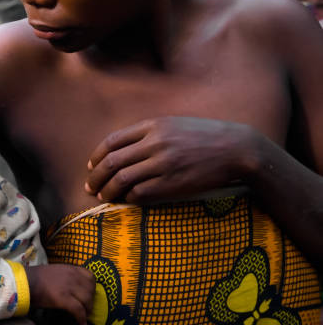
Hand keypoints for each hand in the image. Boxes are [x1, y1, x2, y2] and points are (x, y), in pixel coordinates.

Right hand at [26, 264, 94, 324]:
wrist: (25, 281)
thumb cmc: (37, 278)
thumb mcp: (56, 271)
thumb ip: (67, 276)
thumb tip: (75, 287)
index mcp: (70, 268)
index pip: (90, 276)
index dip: (92, 288)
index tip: (89, 295)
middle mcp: (72, 276)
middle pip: (91, 289)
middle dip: (90, 301)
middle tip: (86, 308)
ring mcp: (68, 286)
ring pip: (87, 299)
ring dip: (87, 310)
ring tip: (83, 316)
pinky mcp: (63, 298)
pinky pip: (79, 310)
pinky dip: (82, 318)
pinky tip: (81, 323)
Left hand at [85, 117, 259, 203]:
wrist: (236, 149)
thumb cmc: (204, 136)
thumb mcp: (173, 124)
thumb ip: (148, 133)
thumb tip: (122, 151)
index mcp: (152, 125)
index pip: (112, 141)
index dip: (97, 156)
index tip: (91, 166)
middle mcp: (154, 142)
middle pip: (112, 161)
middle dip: (96, 176)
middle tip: (89, 187)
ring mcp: (163, 163)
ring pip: (123, 179)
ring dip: (109, 190)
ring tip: (103, 197)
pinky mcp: (173, 183)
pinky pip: (141, 193)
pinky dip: (129, 198)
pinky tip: (127, 200)